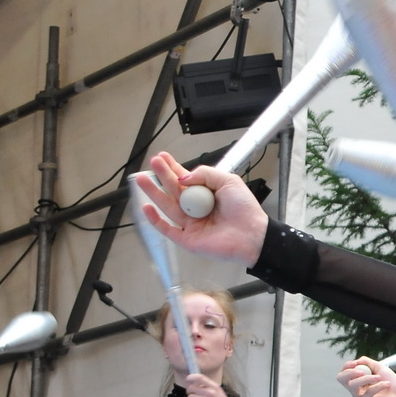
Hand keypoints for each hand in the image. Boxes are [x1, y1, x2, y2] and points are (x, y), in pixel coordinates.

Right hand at [137, 152, 269, 267]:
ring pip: (167, 206)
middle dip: (162, 176)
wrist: (253, 234)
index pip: (186, 179)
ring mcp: (191, 224)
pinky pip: (167, 229)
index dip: (173, 168)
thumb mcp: (228, 181)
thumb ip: (206, 174)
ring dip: (154, 193)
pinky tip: (147, 207)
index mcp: (207, 194)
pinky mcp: (188, 239)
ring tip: (142, 179)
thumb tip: (183, 176)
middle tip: (152, 163)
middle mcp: (197, 208)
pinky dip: (155, 220)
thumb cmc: (245, 209)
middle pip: (174, 190)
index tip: (162, 157)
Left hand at [183, 374, 240, 396]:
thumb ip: (209, 388)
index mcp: (215, 387)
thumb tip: (195, 383)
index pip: (200, 377)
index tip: (188, 379)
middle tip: (193, 395)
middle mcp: (211, 393)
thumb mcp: (220, 393)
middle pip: (191, 388)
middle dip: (190, 391)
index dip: (191, 377)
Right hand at [337, 358, 395, 396]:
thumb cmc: (391, 382)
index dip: (346, 367)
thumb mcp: (379, 367)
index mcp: (357, 380)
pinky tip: (387, 385)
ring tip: (380, 377)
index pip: (344, 373)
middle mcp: (354, 389)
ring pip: (353, 385)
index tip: (355, 363)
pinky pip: (367, 392)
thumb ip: (367, 363)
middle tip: (362, 372)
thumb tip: (356, 361)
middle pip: (341, 379)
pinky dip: (378, 386)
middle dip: (349, 372)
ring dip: (368, 378)